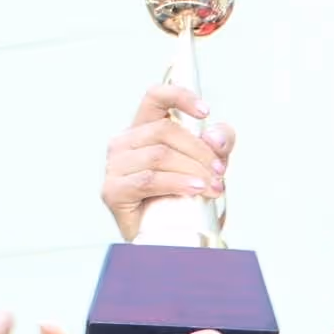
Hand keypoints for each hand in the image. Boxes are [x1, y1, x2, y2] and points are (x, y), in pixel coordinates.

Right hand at [101, 86, 233, 242]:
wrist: (167, 237)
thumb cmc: (181, 197)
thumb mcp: (208, 164)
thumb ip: (219, 143)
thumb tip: (215, 136)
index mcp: (142, 129)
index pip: (155, 97)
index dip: (180, 96)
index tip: (205, 111)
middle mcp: (124, 143)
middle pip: (164, 131)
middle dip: (199, 150)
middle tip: (219, 171)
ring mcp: (115, 166)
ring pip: (159, 156)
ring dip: (193, 170)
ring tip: (212, 186)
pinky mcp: (113, 191)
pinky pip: (148, 180)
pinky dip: (176, 183)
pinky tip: (195, 190)